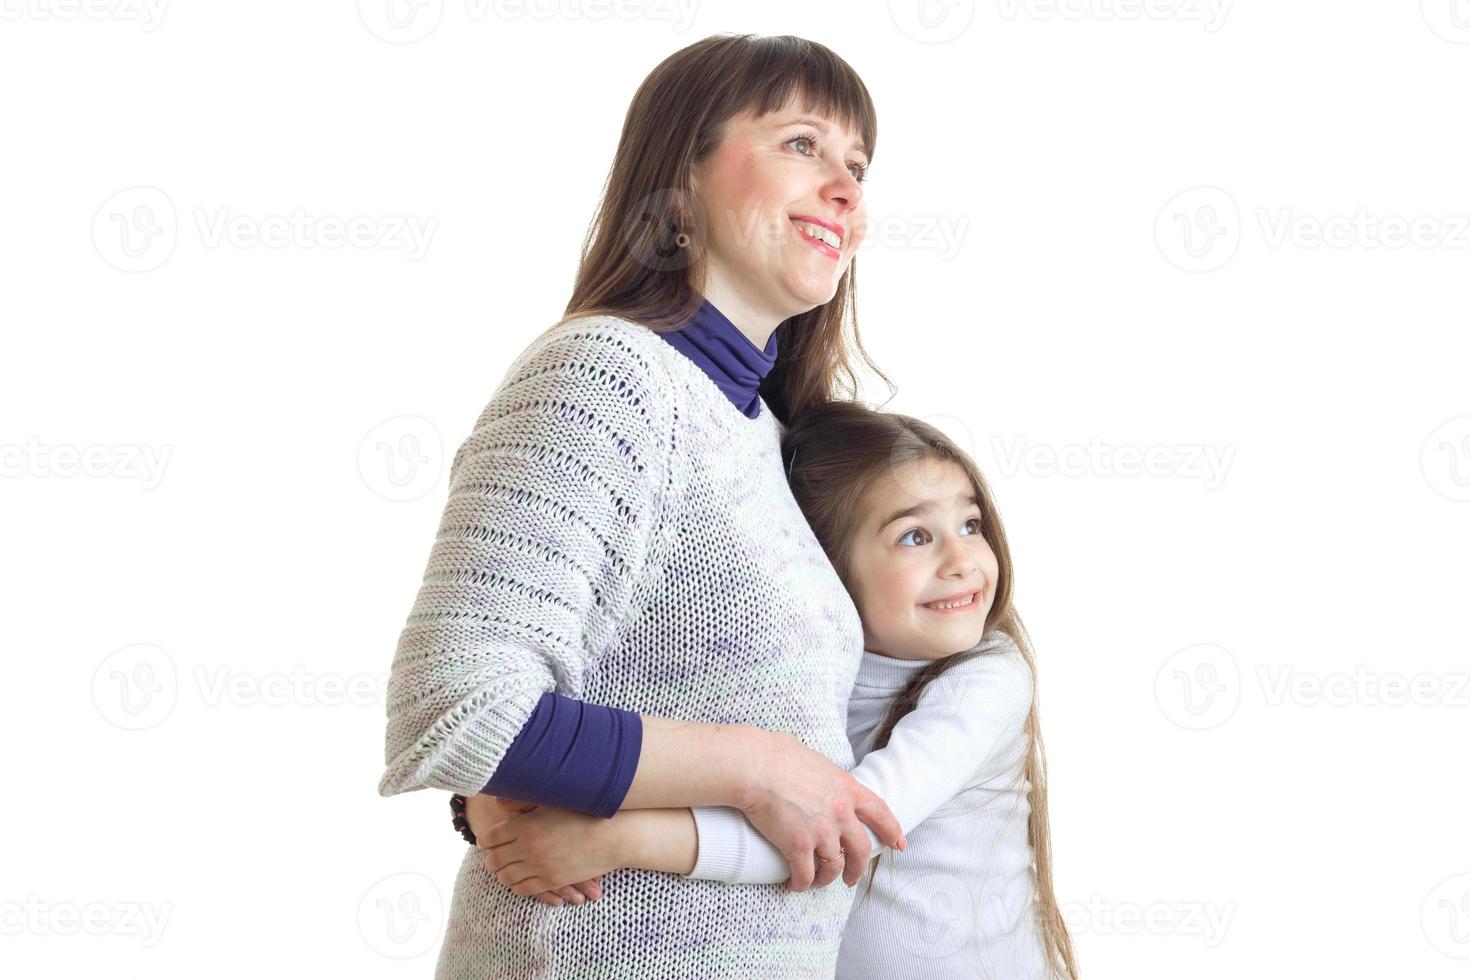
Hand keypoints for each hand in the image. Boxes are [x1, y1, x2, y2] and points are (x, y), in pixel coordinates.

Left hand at [464, 794, 603, 906]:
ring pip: (505, 877)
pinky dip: (517, 885)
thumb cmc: (583, 812)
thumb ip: (521, 802)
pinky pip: (523, 889)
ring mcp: (539, 866)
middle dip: (492, 858)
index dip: (485, 840)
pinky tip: (520, 878)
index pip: (489, 838)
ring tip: (507, 867)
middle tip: (495, 855)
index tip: (488, 840)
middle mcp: (528, 847)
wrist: (612, 835)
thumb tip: (496, 801)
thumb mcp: (551, 802)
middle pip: (493, 860)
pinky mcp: (551, 880)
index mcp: (525, 825)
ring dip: (503, 872)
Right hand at [740, 732, 905, 892]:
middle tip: (850, 878)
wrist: (754, 767)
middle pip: (860, 849)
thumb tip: (819, 780)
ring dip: (826, 878)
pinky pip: (805, 874)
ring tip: (817, 881)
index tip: (899, 844)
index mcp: (847, 788)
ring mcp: (821, 831)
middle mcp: (840, 813)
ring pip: (833, 866)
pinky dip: (801, 883)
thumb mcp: (816, 762)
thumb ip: (827, 778)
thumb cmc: (776, 755)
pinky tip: (795, 885)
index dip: (892, 831)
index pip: (880, 813)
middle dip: (857, 868)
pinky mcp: (798, 846)